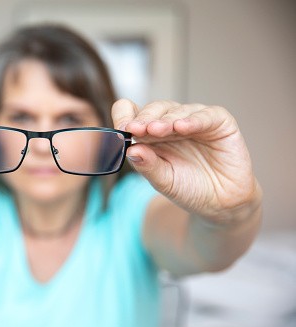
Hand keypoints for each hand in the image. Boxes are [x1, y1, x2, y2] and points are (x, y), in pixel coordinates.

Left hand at [112, 99, 260, 223]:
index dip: (124, 116)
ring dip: (164, 119)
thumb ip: (147, 165)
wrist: (220, 203)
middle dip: (143, 119)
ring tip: (157, 129)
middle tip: (135, 129)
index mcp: (150, 134)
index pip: (131, 112)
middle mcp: (170, 122)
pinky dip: (193, 120)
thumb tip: (130, 149)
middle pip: (152, 109)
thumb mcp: (163, 180)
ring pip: (175, 110)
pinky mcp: (219, 122)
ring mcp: (193, 120)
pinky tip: (182, 127)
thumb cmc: (188, 188)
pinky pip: (206, 115)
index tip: (121, 130)